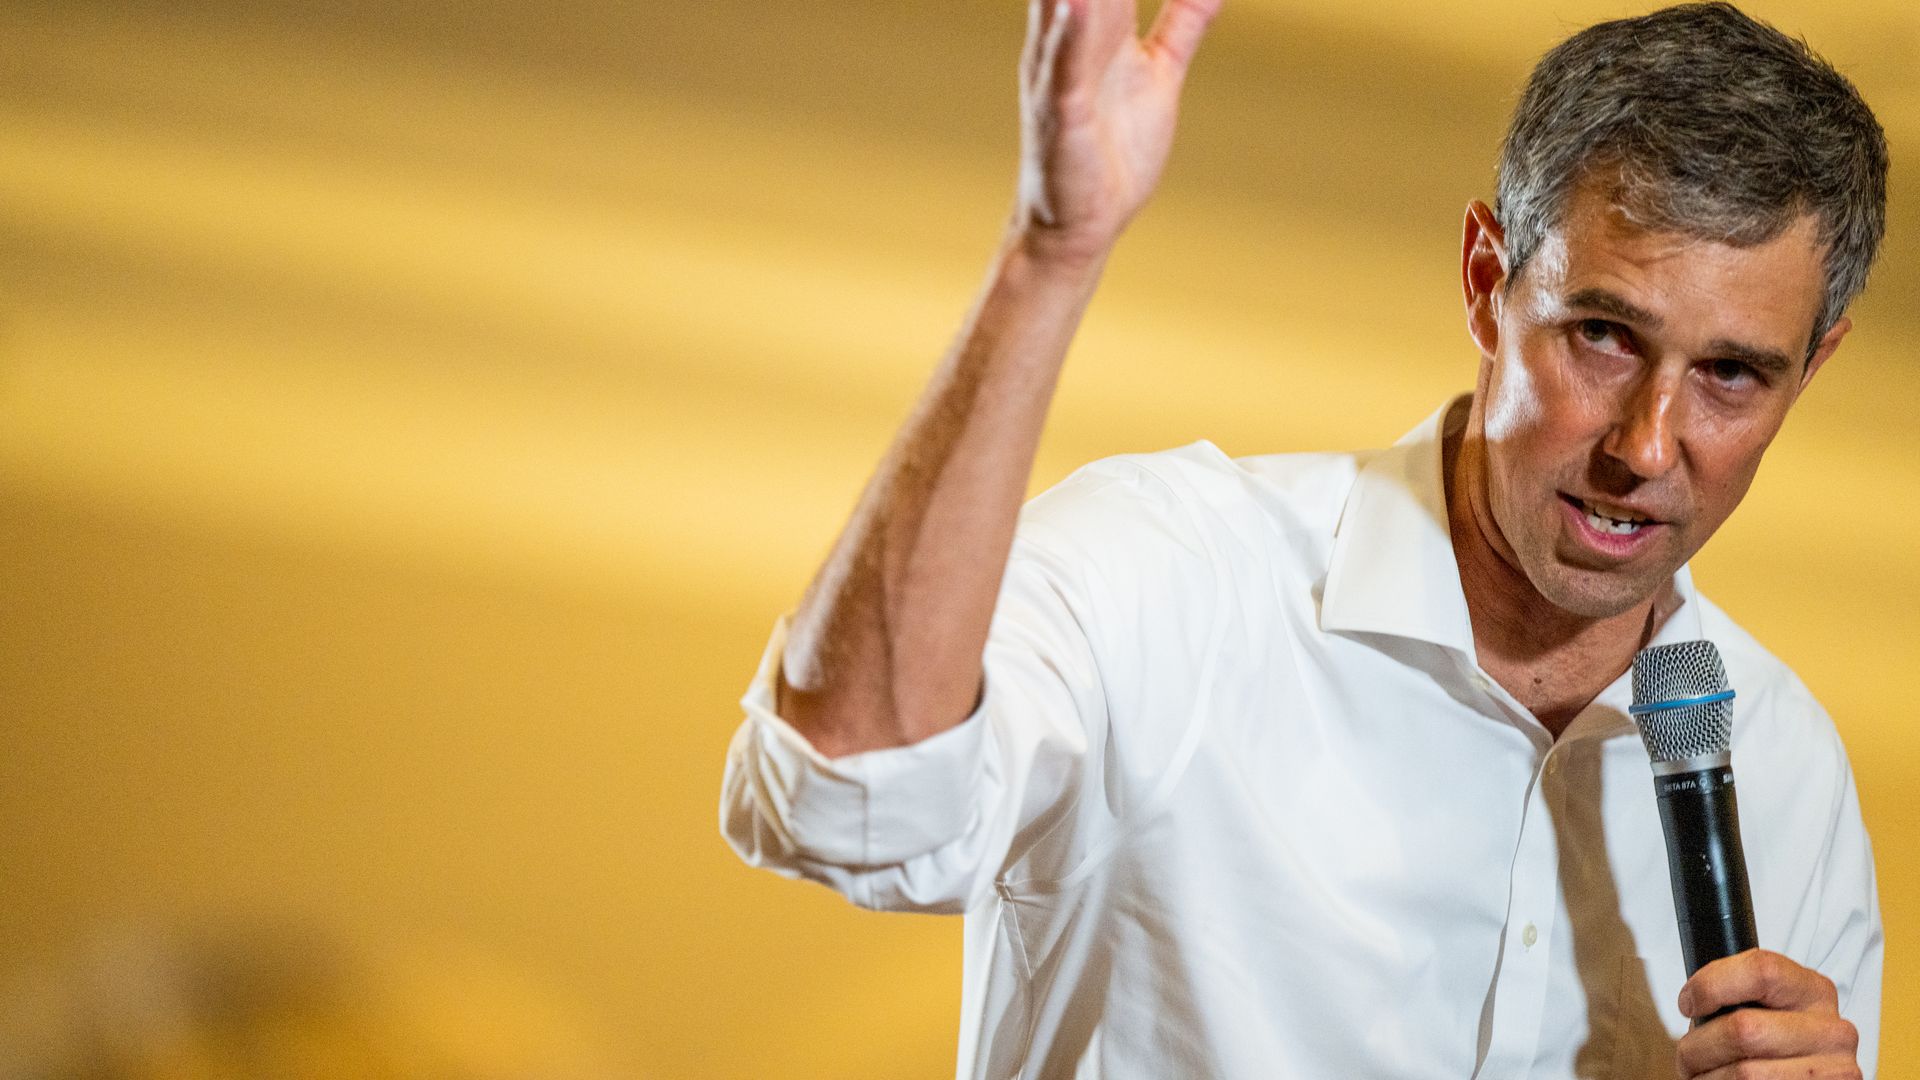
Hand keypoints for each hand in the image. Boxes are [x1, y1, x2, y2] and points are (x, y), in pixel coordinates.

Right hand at [1015, 0, 1221, 263]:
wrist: (1082, 229)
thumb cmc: (1114, 154)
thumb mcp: (1159, 74)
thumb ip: (1183, 21)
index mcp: (1098, 28)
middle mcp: (1072, 42)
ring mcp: (1061, 78)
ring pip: (1068, 10)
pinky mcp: (1062, 118)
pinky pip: (1065, 70)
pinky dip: (1070, 35)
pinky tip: (1078, 2)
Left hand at [1674, 949, 1861, 1078]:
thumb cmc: (1771, 1045)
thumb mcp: (1767, 1008)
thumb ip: (1741, 995)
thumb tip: (1694, 1002)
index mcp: (1813, 992)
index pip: (1762, 970)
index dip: (1711, 985)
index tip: (1689, 1004)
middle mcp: (1832, 1031)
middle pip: (1744, 1029)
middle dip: (1698, 1047)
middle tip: (1688, 1055)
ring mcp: (1833, 1071)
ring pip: (1745, 1074)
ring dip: (1707, 1077)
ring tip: (1703, 1075)